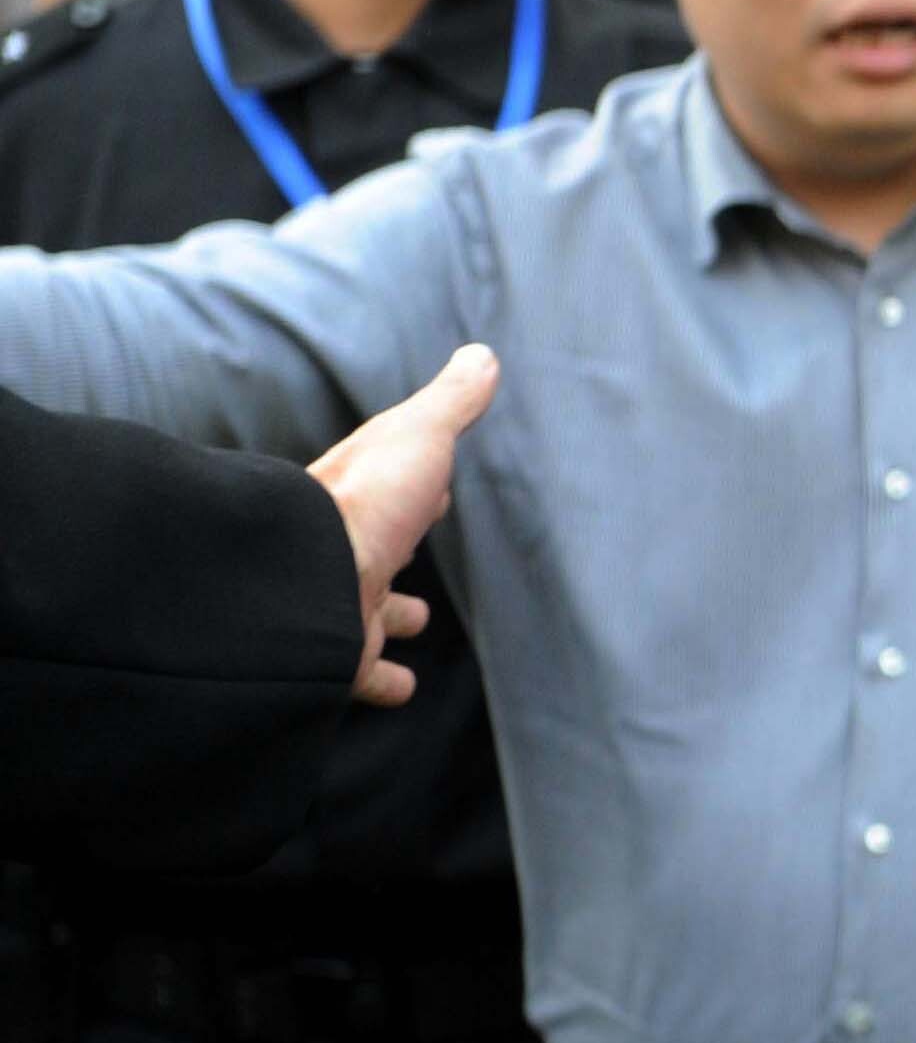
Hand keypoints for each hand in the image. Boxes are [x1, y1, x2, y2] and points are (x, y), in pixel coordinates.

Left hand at [308, 345, 499, 708]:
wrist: (305, 577)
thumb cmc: (365, 502)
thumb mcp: (419, 436)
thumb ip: (452, 402)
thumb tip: (483, 355)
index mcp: (364, 498)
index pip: (395, 489)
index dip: (417, 486)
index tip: (436, 489)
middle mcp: (345, 552)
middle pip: (379, 551)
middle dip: (401, 553)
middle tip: (421, 553)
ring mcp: (343, 606)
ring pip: (372, 612)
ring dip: (393, 617)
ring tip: (416, 621)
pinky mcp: (344, 657)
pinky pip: (367, 673)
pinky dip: (385, 682)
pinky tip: (402, 688)